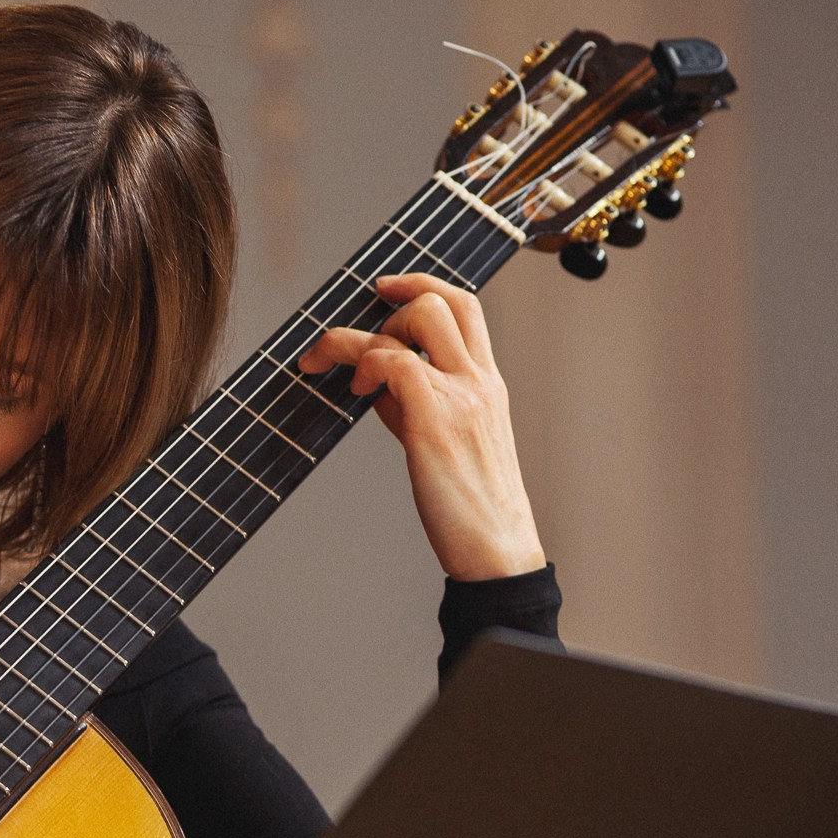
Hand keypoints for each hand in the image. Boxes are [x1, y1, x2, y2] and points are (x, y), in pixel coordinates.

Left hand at [304, 272, 546, 581]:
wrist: (496, 552)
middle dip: (392, 298)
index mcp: (488, 384)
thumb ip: (414, 406)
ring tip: (341, 373)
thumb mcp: (445, 443)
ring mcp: (462, 396)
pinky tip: (356, 394)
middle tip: (353, 331)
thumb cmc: (468, 507)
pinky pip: (393, 362)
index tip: (385, 290)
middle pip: (444, 299)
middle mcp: (480, 381)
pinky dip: (365, 366)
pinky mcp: (436, 420)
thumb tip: (374, 384)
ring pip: (417, 318)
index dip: (422, 285)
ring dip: (364, 335)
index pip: (466, 307)